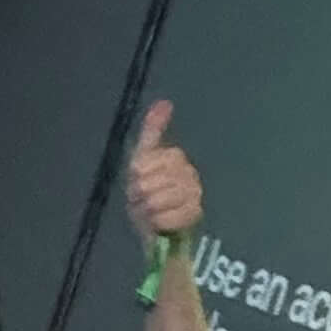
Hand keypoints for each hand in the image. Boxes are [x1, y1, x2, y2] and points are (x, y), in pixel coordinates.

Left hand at [122, 102, 201, 245]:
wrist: (155, 227)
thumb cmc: (146, 192)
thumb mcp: (143, 159)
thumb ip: (153, 129)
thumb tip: (165, 102)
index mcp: (175, 158)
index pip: (146, 163)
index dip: (137, 174)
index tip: (136, 182)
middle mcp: (189, 173)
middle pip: (151, 182)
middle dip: (140, 194)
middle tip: (141, 201)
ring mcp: (194, 194)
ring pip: (158, 200)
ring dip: (147, 210)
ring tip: (149, 212)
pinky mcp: (195, 215)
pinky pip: (168, 217)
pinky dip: (159, 222)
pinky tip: (159, 223)